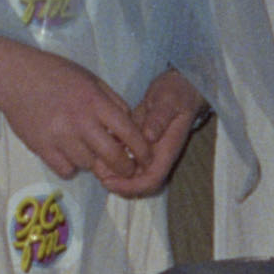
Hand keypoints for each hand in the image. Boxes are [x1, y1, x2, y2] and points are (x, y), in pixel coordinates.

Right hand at [0, 35, 144, 185]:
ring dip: (93, 162)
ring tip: (86, 148)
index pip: (129, 132)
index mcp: (94, 101)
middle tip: (127, 168)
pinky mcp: (42, 148)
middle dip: (125, 167)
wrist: (13, 77)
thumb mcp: (90, 79)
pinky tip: (68, 153)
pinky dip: (70, 165)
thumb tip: (131, 127)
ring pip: (89, 165)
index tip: (147, 159)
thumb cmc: (55, 74)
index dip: (143, 150)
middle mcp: (79, 121)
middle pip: (113, 157)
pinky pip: (66, 169)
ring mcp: (60, 137)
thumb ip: (112, 102)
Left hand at [100, 70, 208, 200]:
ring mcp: (147, 151)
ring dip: (113, 172)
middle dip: (119, 183)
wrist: (178, 88)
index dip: (132, 186)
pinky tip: (98, 149)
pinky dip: (111, 158)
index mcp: (166, 150)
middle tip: (98, 174)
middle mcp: (157, 155)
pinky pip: (125, 158)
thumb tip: (149, 137)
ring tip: (94, 163)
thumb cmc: (176, 94)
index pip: (152, 179)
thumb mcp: (168, 102)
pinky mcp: (138, 143)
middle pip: (139, 182)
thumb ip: (159, 118)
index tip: (111, 181)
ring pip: (131, 173)